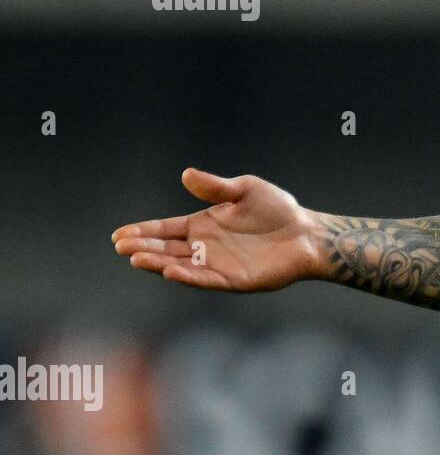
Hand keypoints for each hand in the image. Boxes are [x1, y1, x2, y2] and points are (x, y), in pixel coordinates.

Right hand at [111, 168, 321, 290]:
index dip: (143, 231)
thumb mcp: (245, 190)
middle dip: (143, 248)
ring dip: (158, 263)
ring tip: (137, 258)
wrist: (307, 232)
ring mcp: (217, 265)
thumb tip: (186, 174)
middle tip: (122, 247)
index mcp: (202, 225)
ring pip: (180, 266)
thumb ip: (216, 187)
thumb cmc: (277, 209)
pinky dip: (188, 277)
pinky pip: (206, 280)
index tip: (119, 235)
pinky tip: (171, 271)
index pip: (166, 229)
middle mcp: (205, 247)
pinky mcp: (233, 280)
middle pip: (166, 248)